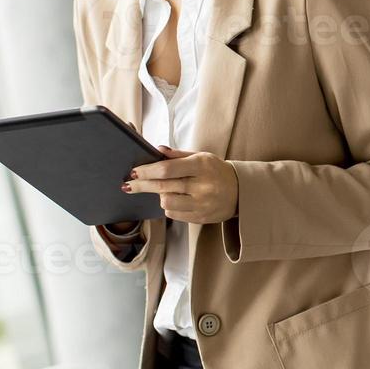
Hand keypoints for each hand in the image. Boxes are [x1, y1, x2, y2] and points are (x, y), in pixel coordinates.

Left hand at [124, 145, 238, 224]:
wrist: (241, 192)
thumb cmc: (217, 171)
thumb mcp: (202, 157)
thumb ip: (178, 155)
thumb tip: (157, 150)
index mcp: (201, 166)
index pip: (167, 169)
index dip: (147, 171)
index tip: (134, 172)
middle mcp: (202, 186)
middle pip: (162, 187)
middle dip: (142, 185)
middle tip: (128, 184)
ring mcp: (201, 205)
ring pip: (166, 203)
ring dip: (160, 196)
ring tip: (165, 190)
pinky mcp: (200, 218)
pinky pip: (173, 214)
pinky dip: (169, 206)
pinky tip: (175, 199)